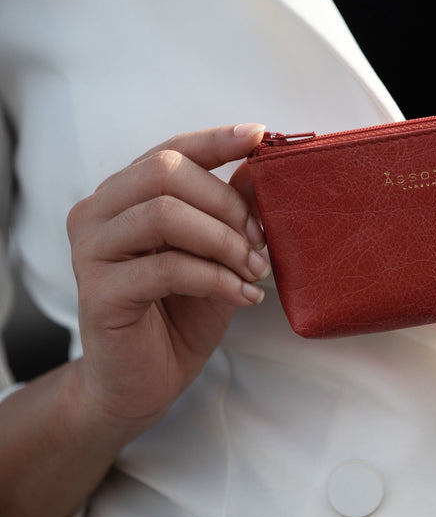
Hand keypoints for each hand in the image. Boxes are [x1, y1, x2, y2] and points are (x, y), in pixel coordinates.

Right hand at [67, 123, 269, 434]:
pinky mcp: (98, 292)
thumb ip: (229, 214)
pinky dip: (217, 278)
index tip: (262, 136)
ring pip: (164, 214)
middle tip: (262, 239)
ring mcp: (91, 250)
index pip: (171, 151)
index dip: (217, 140)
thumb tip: (260, 172)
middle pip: (165, 173)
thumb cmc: (183, 313)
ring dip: (224, 240)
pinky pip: (167, 267)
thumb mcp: (217, 255)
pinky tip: (246, 296)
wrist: (147, 380)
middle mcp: (100, 213)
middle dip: (226, 202)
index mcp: (126, 196)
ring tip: (257, 270)